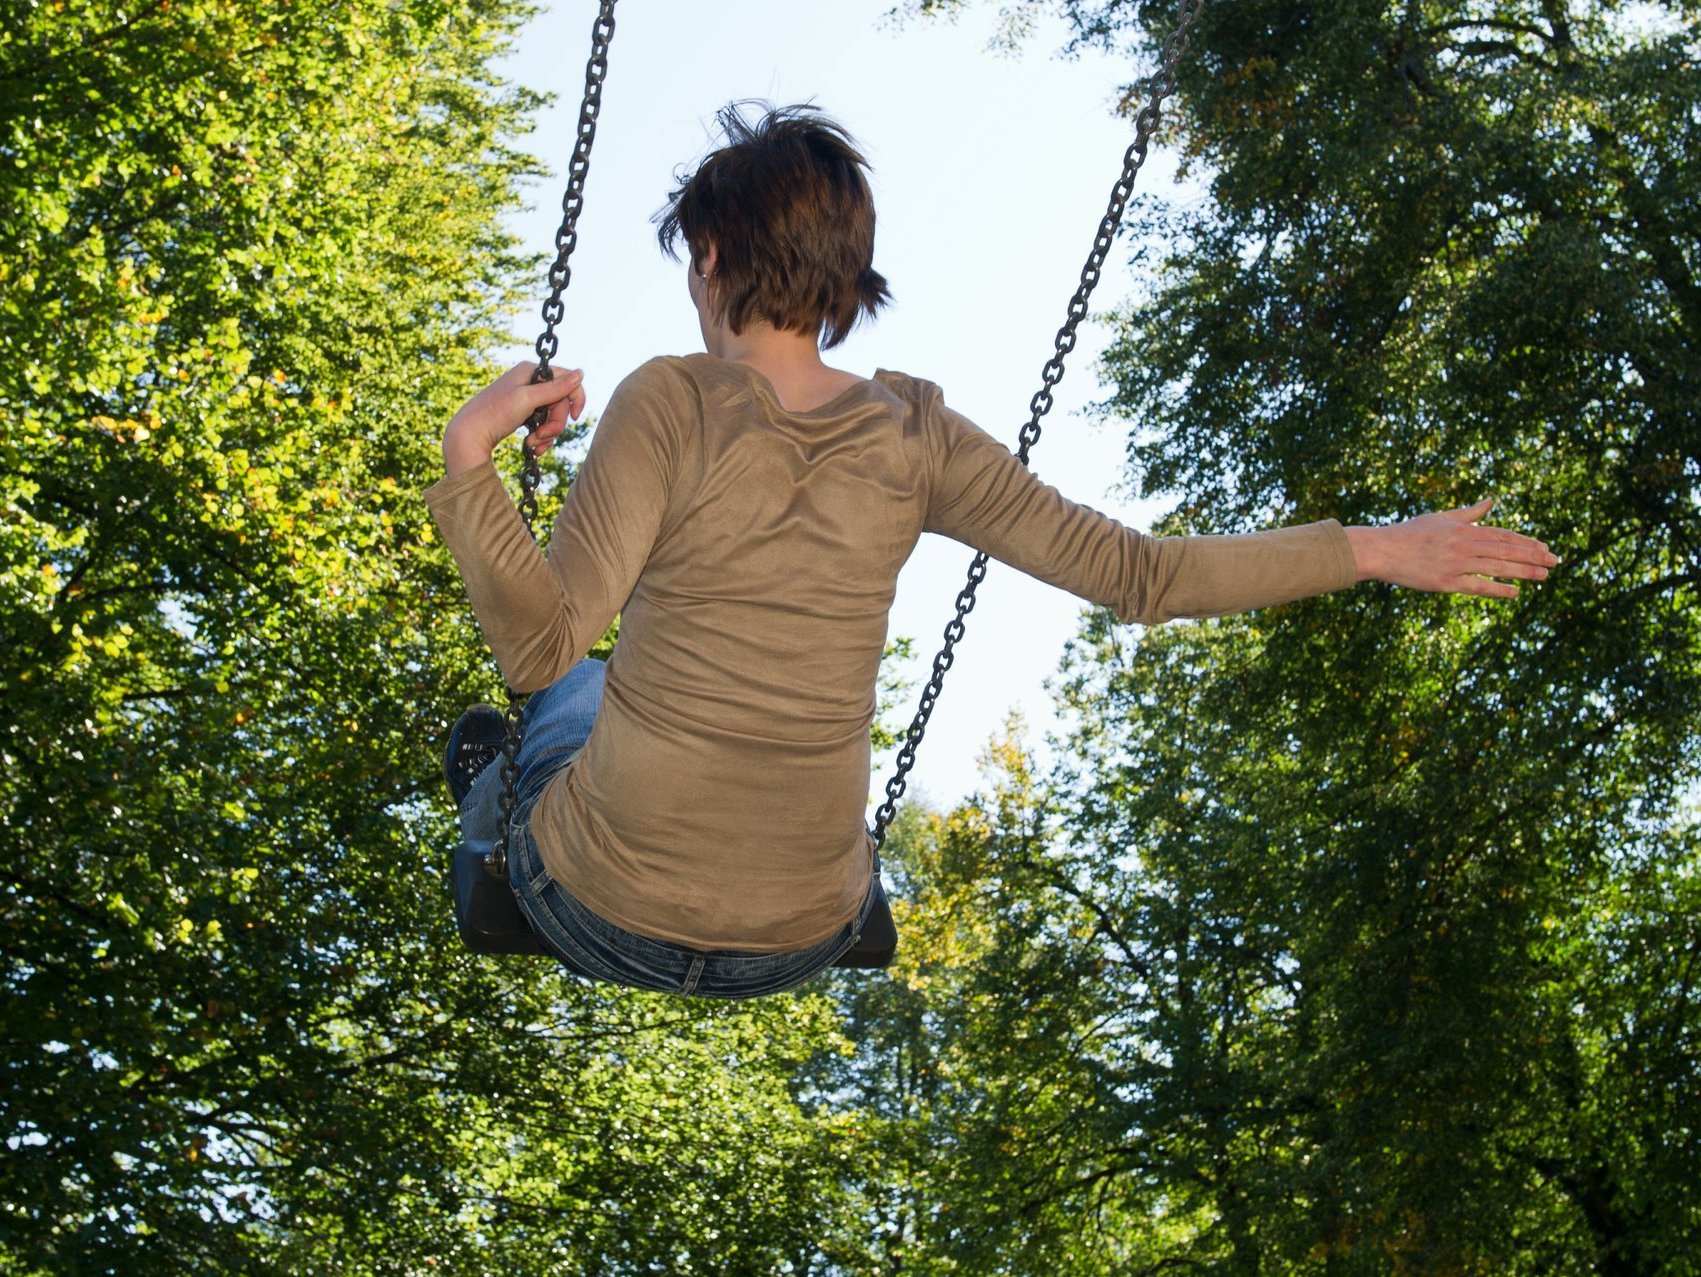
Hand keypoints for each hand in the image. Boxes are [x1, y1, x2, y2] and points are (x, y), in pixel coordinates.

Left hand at [442, 362, 586, 476]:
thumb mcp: (528, 399)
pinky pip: (542, 424)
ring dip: (547, 433)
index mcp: (531, 370)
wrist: (469, 434)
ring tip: (533, 444)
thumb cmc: (495, 413)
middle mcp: (529, 381)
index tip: (574, 417)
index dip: (575, 398)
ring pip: (552, 416)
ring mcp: (526, 398)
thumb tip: (581, 373)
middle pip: (560, 402)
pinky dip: (541, 437)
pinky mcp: (522, 413)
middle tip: (543, 436)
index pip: (566, 380)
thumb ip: (555, 388)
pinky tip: (532, 446)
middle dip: (555, 423)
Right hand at [1347, 499, 1557, 598]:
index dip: (1526, 542)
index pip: (1502, 535)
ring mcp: (1455, 564)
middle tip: (1555, 561)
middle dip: (1533, 556)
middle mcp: (1463, 545)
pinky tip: (1515, 592)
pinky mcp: (1446, 583)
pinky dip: (1498, 589)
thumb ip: (1469, 513)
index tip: (1544, 547)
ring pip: (1497, 567)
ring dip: (1524, 572)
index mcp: (1463, 529)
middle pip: (1506, 550)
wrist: (1382, 550)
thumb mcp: (1441, 518)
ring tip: (1544, 576)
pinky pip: (1478, 586)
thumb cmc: (1409, 533)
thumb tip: (1491, 501)